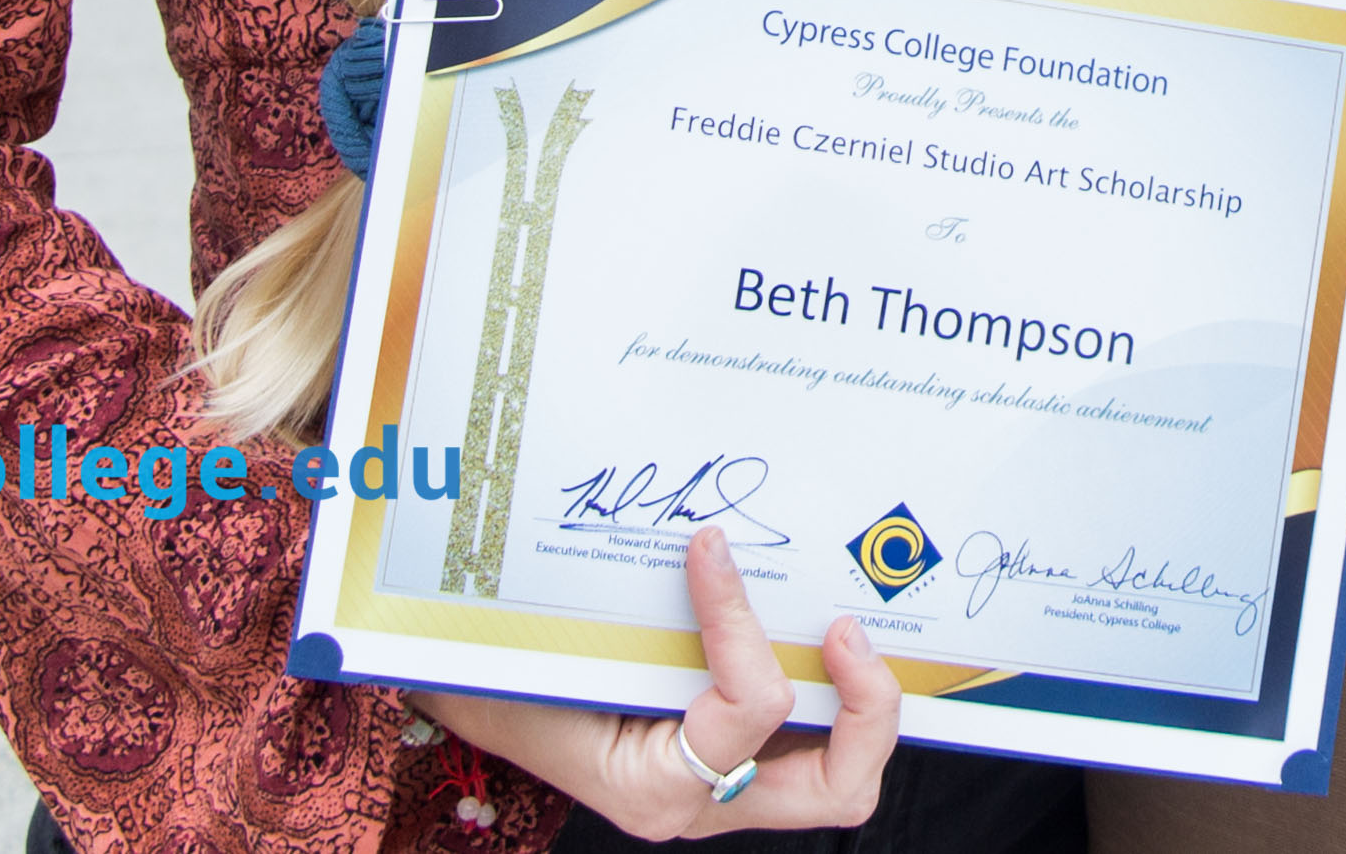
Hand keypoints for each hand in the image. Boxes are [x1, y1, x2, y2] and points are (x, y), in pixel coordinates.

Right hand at [416, 528, 898, 839]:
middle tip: (844, 627)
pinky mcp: (733, 768)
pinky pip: (808, 748)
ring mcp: (726, 793)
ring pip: (838, 779)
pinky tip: (825, 640)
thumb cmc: (509, 685)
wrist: (479, 715)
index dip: (740, 619)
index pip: (747, 704)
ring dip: (863, 708)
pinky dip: (831, 699)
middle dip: (866, 706)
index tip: (711, 547)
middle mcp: (704, 804)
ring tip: (847, 633)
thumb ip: (629, 621)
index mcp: (658, 788)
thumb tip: (702, 541)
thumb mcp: (557, 658)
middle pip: (837, 786)